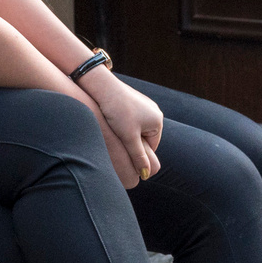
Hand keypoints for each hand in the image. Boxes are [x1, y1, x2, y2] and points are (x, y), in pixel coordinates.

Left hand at [82, 71, 164, 188]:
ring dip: (126, 135)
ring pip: (136, 129)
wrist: (103, 87)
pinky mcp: (133, 101)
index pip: (151, 147)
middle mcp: (154, 112)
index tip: (124, 157)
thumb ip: (138, 157)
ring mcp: (144, 105)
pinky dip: (122, 125)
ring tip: (113, 134)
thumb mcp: (129, 138)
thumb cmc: (117, 111)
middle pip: (144, 138)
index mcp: (157, 121)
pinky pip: (130, 119)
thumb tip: (146, 175)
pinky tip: (111, 125)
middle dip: (132, 144)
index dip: (138, 155)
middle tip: (117, 146)